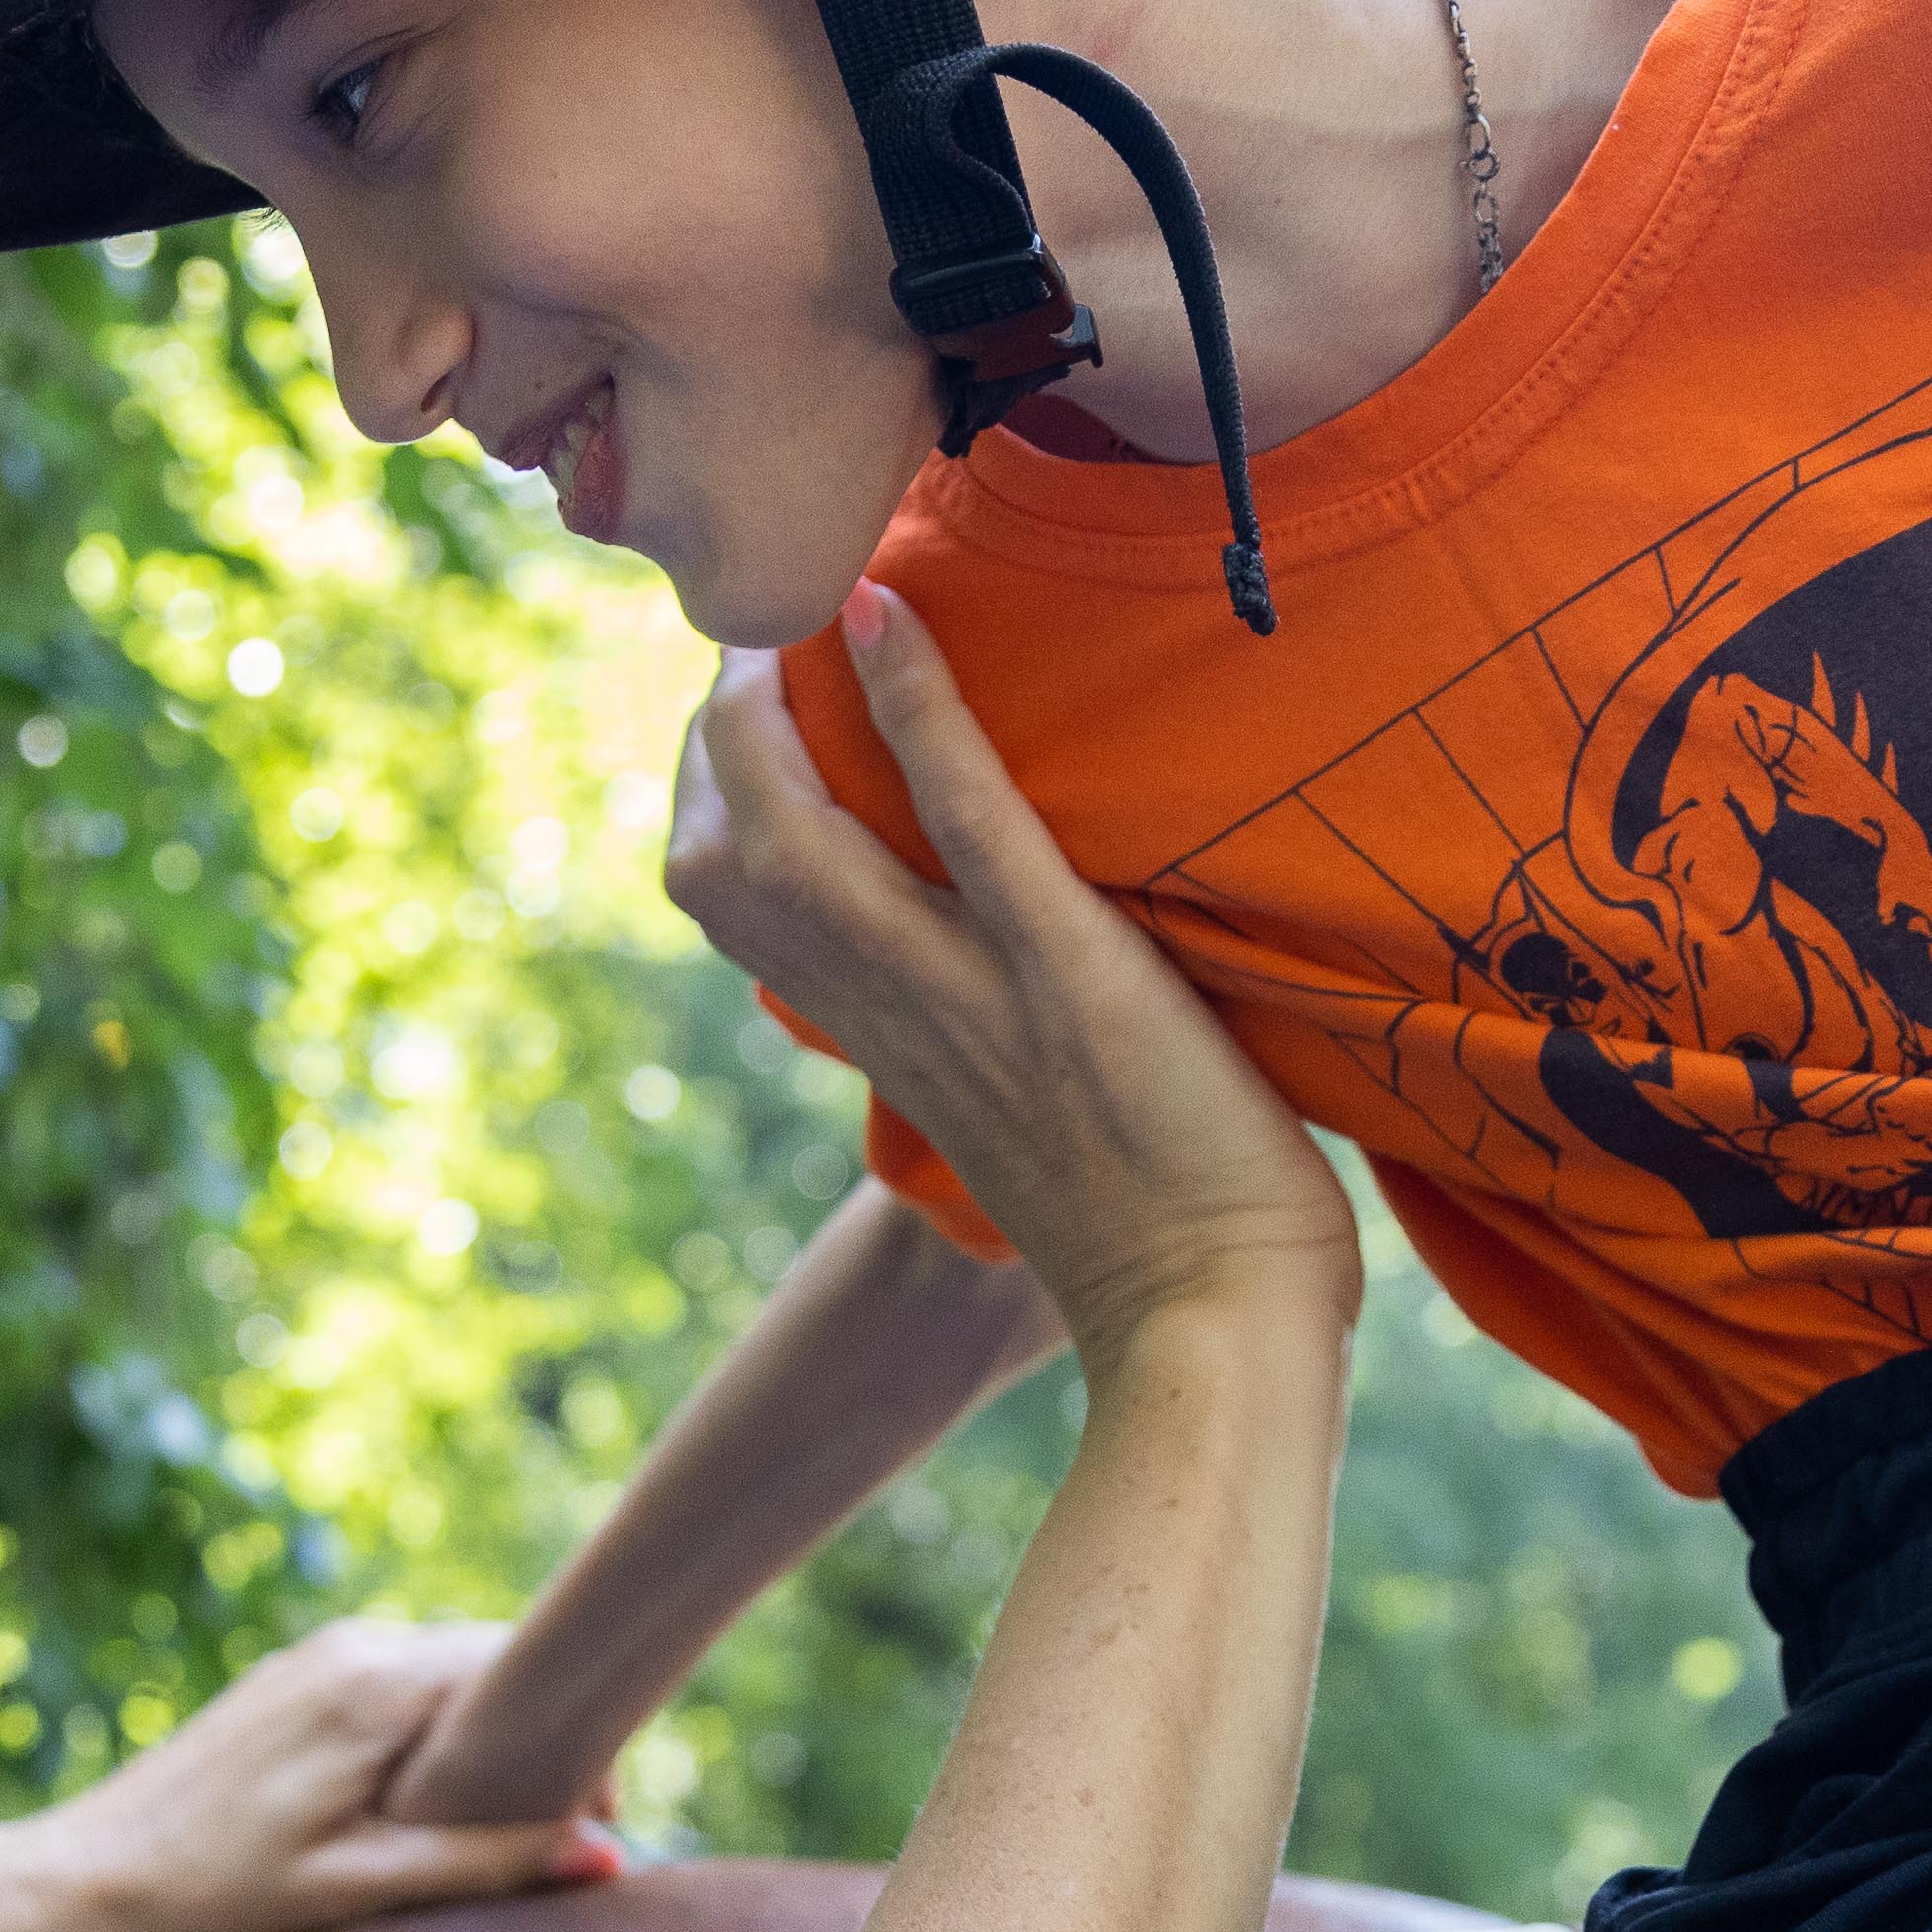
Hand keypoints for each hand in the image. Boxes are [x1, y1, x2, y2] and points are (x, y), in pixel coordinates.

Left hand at [0, 1620, 614, 1931]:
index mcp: (374, 1686)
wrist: (81, 1881)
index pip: (521, 1665)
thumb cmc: (214, 1896)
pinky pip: (389, 1691)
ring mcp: (311, 1660)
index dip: (578, 1733)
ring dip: (476, 1742)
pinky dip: (422, 1740)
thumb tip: (605, 1858)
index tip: (595, 1812)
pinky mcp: (285, 1685)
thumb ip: (487, 1864)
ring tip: (477, 1830)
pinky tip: (406, 1813)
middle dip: (533, 1739)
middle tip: (548, 1830)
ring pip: (438, 1679)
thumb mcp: (362, 1891)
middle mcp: (348, 1648)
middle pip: (486, 1665)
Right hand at [662, 591, 1357, 1375]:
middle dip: (715, 732)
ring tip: (805, 603)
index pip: (733, 903)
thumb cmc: (1165, 1237)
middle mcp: (899, 1011)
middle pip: (725, 859)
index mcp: (888, 1043)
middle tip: (761, 629)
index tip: (747, 713)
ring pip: (796, 837)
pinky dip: (916, 708)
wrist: (1218, 1329)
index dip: (713, 796)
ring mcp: (975, 989)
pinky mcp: (1068, 969)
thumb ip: (999, 1038)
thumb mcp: (1037, 1116)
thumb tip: (1016, 969)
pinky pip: (966, 820)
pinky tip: (884, 614)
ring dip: (775, 706)